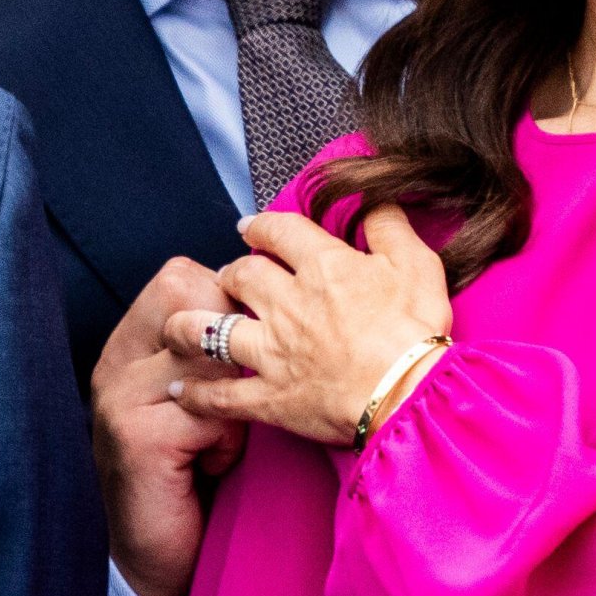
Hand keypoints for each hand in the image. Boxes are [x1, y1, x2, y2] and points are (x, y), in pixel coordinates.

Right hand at [91, 257, 245, 595]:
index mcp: (132, 340)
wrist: (160, 560)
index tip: (245, 342)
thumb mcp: (202, 393)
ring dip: (233, 393)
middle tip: (235, 390)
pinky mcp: (137, 439)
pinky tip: (213, 465)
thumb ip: (218, 344)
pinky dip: (226, 440)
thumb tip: (278, 296)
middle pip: (189, 296)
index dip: (227, 299)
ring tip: (225, 434)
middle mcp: (116, 360)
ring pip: (207, 353)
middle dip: (231, 336)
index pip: (184, 276)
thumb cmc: (196, 469)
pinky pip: (208, 411)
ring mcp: (120, 397)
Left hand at [164, 206, 452, 445]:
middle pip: (241, 275)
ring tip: (178, 322)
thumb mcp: (416, 261)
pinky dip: (197, 393)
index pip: (279, 231)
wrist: (409, 394)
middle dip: (232, 270)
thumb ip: (389, 224)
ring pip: (213, 330)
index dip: (260, 225)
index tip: (249, 226)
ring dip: (190, 323)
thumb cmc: (415, 328)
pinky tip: (179, 388)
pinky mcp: (270, 397)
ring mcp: (273, 352)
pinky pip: (221, 395)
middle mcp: (288, 303)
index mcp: (322, 266)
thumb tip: (375, 198)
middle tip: (230, 273)